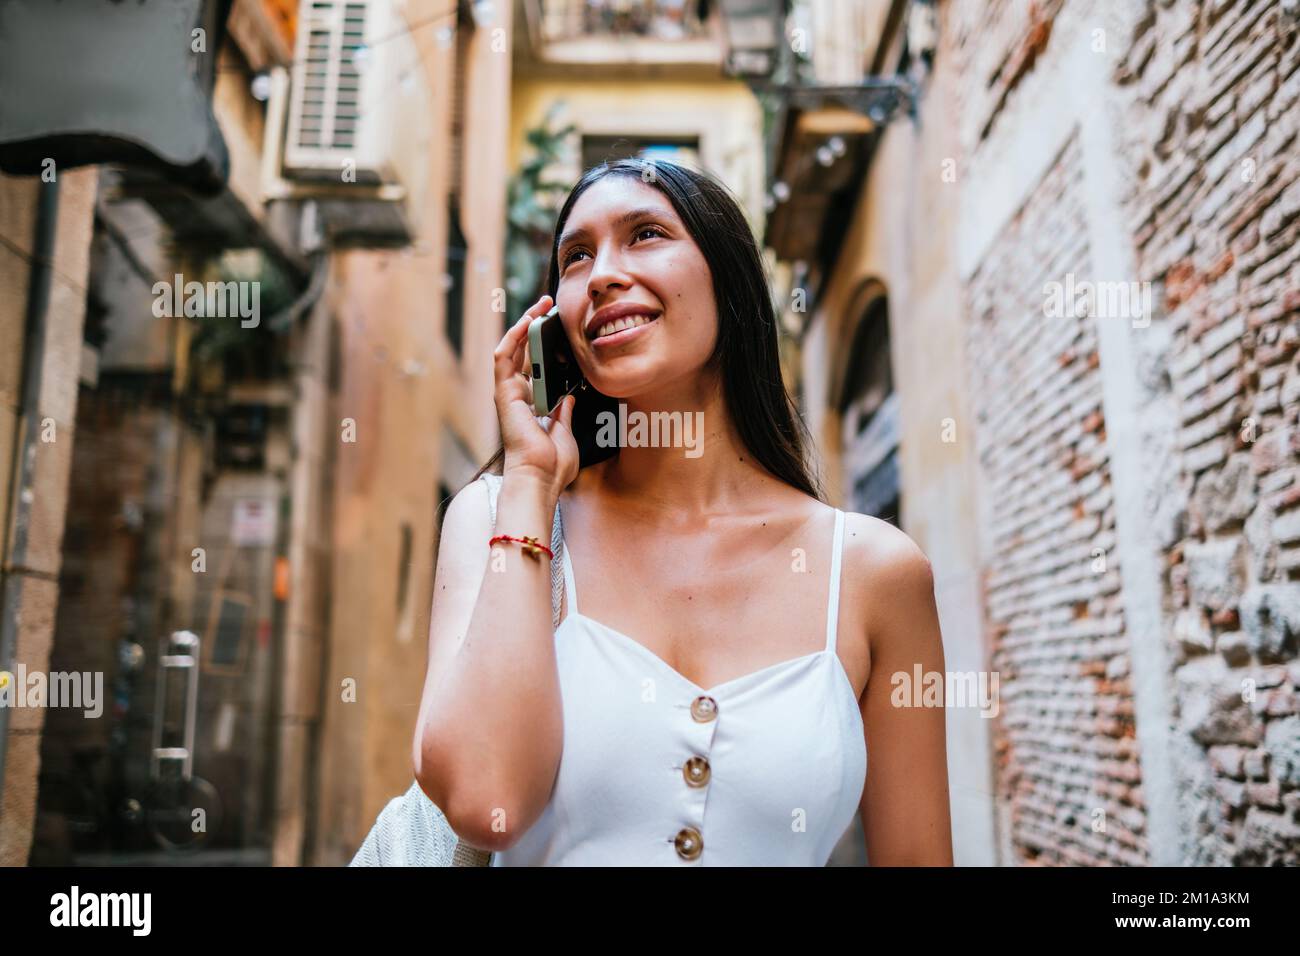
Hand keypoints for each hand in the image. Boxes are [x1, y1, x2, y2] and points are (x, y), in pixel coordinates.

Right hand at [493, 294, 578, 499]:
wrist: (541, 478)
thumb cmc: (552, 465)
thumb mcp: (565, 433)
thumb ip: (565, 413)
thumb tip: (569, 397)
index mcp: (532, 406)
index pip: (536, 368)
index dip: (545, 347)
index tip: (561, 331)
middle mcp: (518, 397)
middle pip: (524, 354)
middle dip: (536, 328)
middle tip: (551, 307)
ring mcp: (509, 394)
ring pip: (511, 350)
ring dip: (524, 325)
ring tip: (542, 305)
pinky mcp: (504, 393)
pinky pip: (504, 357)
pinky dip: (513, 336)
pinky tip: (527, 320)